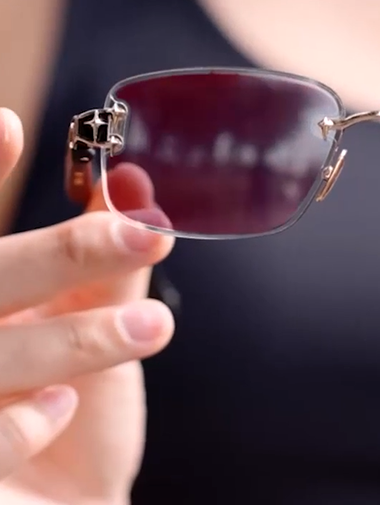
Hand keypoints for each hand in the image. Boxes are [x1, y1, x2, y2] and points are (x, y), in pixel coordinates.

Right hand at [0, 108, 174, 504]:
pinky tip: (63, 407)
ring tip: (153, 325)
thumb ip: (104, 256)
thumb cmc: (75, 401)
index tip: (11, 124)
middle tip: (147, 231)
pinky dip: (26, 418)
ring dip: (79, 337)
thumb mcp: (91, 317)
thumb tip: (131, 181)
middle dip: (64, 254)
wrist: (66, 498)